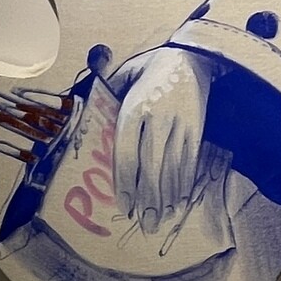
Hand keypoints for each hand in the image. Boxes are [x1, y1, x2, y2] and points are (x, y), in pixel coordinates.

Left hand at [109, 45, 219, 235]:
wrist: (190, 56)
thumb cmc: (148, 71)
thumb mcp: (122, 78)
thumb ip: (105, 100)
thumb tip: (83, 122)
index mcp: (135, 108)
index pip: (127, 153)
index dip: (126, 183)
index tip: (125, 206)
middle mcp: (159, 118)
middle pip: (152, 166)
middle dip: (148, 199)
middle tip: (144, 224)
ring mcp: (181, 123)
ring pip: (172, 167)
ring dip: (167, 197)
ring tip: (160, 220)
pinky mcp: (197, 127)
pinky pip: (190, 160)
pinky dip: (184, 183)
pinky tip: (179, 200)